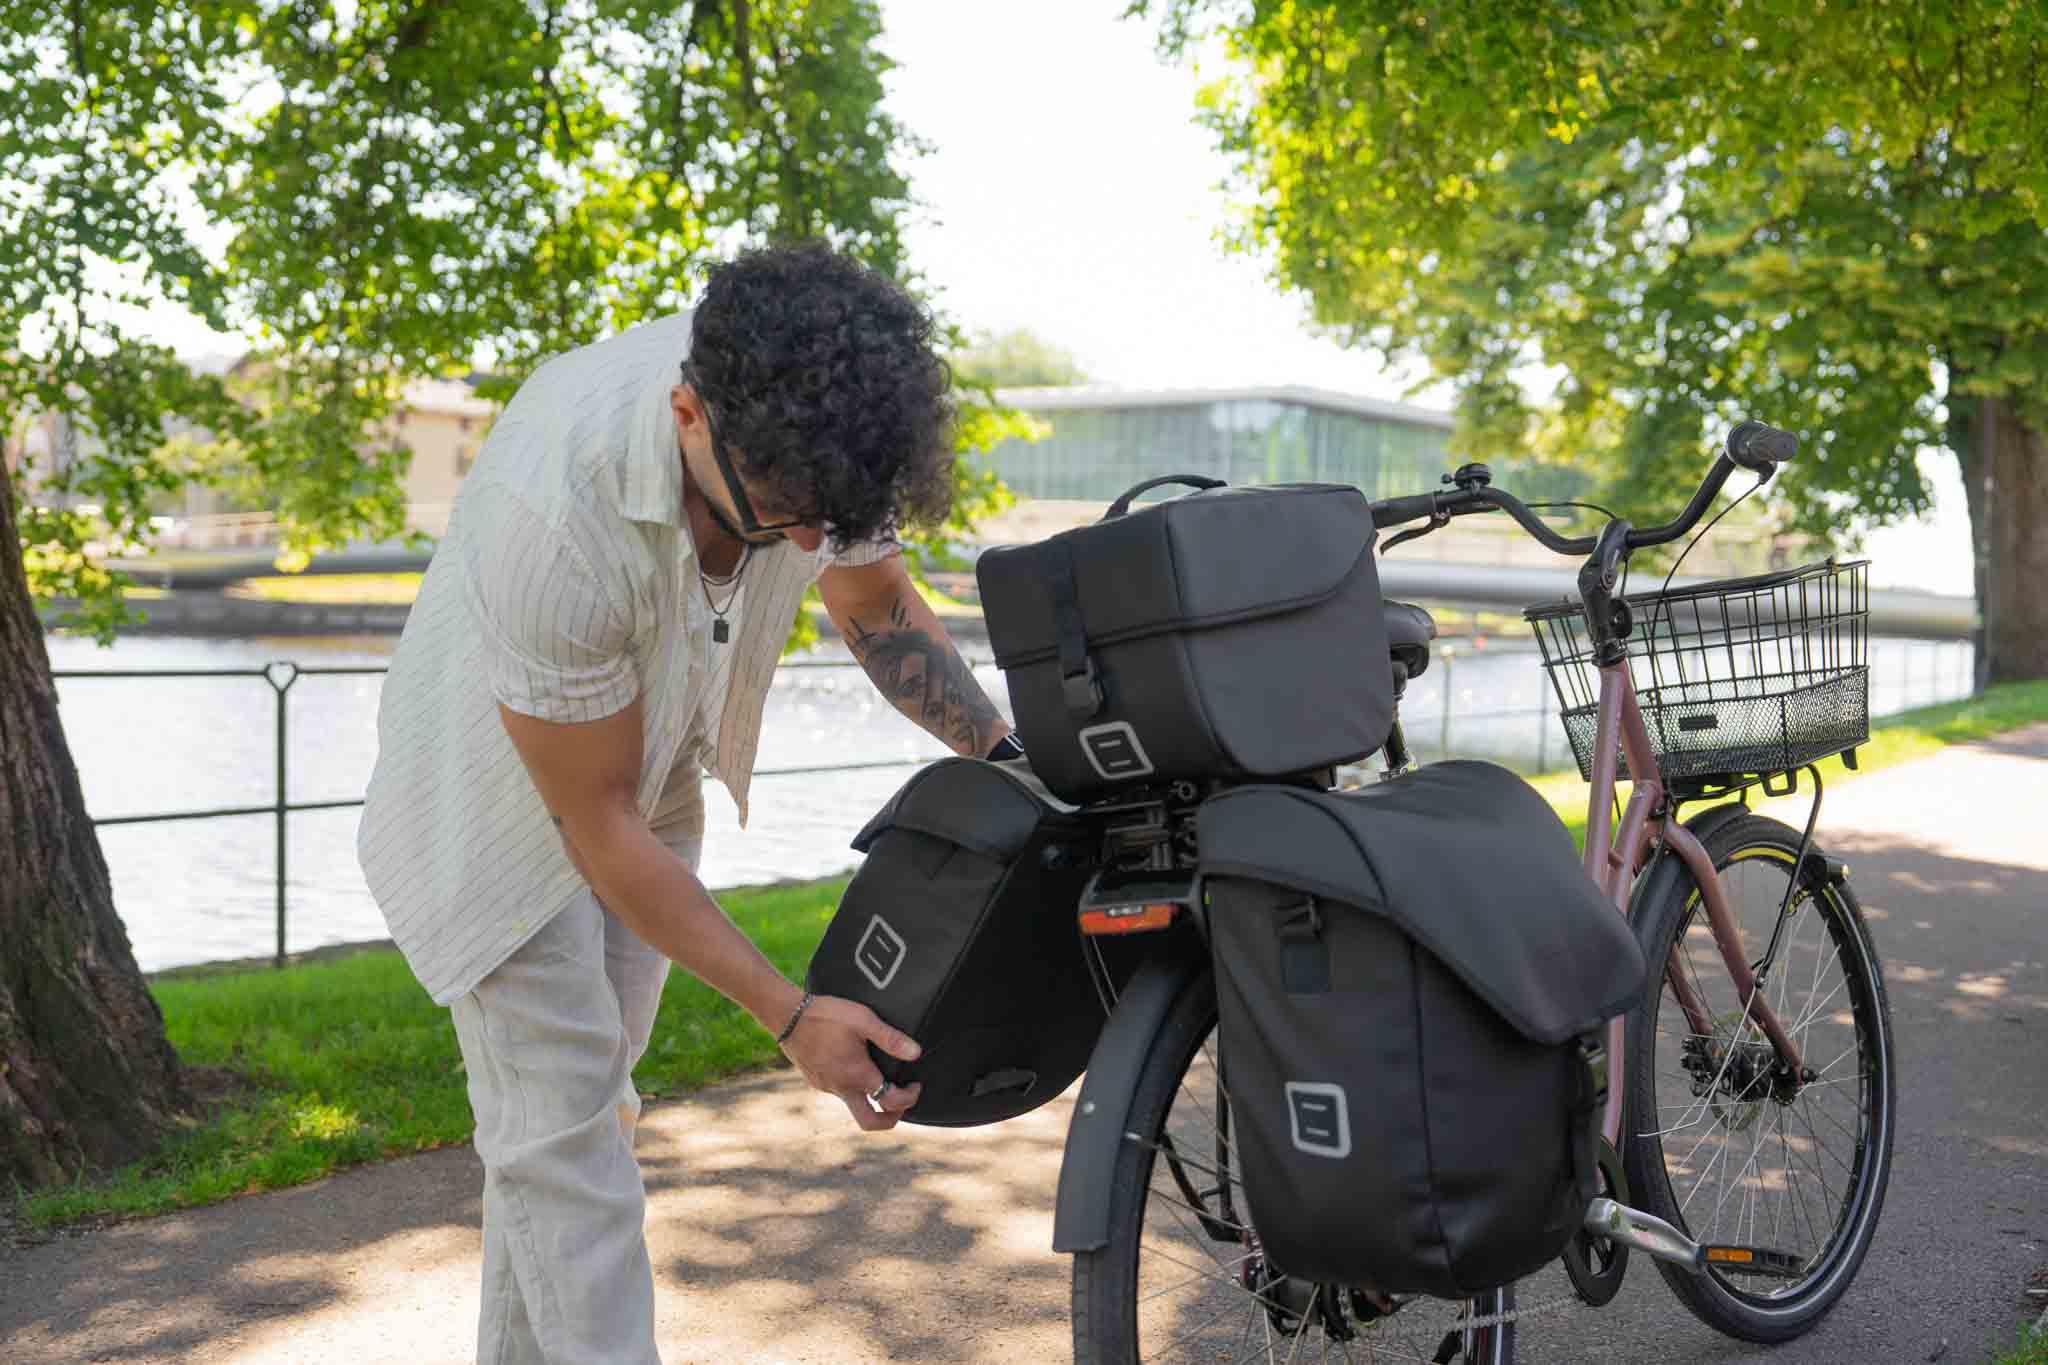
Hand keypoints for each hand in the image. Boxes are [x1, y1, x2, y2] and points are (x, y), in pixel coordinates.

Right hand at [781, 994, 923, 1131]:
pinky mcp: (816, 1081)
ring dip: (871, 1098)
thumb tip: (915, 1053)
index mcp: (857, 1075)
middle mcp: (841, 1088)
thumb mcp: (863, 1020)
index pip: (890, 1103)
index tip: (915, 1085)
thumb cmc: (826, 1015)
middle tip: (901, 1101)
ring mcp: (826, 1086)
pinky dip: (853, 1087)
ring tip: (881, 1076)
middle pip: (869, 1122)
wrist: (787, 1016)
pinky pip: (839, 1092)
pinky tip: (855, 1064)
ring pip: (854, 1104)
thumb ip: (890, 1038)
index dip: (909, 1098)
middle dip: (890, 1118)